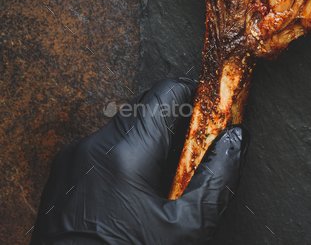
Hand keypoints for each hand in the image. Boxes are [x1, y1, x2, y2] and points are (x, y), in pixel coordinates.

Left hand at [31, 79, 245, 244]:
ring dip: (147, 144)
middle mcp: (94, 147)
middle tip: (192, 158)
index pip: (167, 92)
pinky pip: (100, 152)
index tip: (210, 116)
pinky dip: (122, 162)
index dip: (194, 98)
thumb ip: (215, 181)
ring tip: (161, 186)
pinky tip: (132, 198)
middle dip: (173, 125)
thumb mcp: (182, 232)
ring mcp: (72, 160)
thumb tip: (236, 140)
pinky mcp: (61, 177)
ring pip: (122, 131)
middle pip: (145, 109)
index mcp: (126, 154)